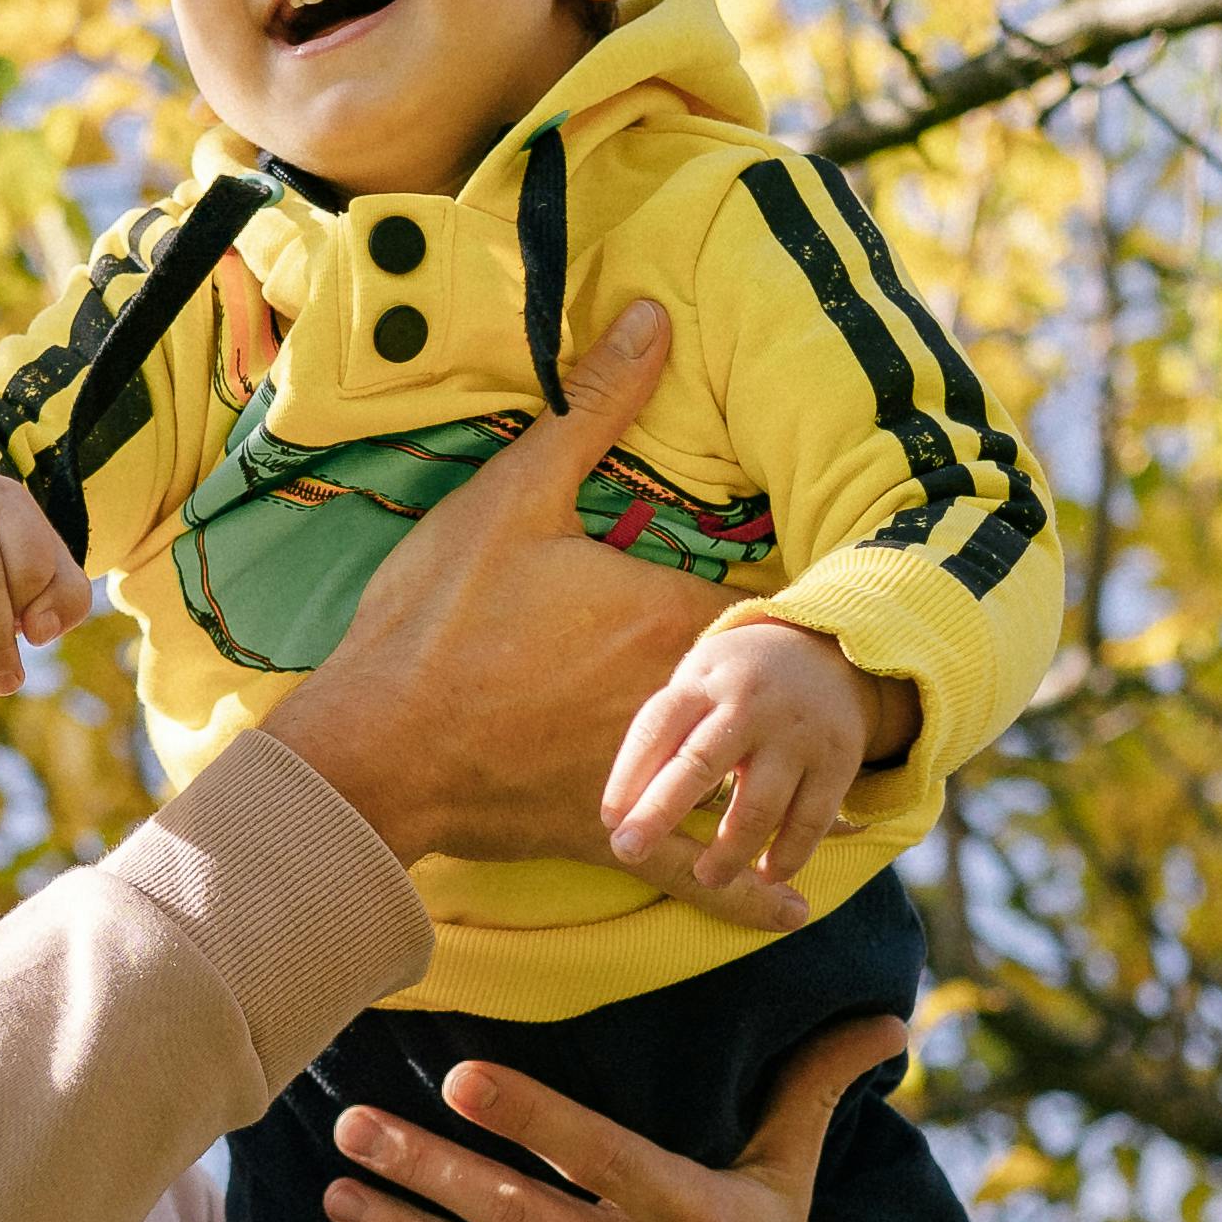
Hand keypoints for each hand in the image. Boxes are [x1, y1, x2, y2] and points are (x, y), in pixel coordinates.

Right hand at [266, 303, 808, 926]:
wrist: (374, 747)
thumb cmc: (436, 618)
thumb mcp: (513, 494)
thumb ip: (593, 407)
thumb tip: (654, 314)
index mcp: (671, 614)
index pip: (775, 606)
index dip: (805, 603)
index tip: (830, 595)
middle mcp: (681, 701)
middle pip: (775, 698)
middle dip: (806, 691)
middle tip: (844, 684)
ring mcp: (652, 774)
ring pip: (752, 783)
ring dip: (797, 782)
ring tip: (847, 781)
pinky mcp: (612, 833)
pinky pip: (697, 872)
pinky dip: (747, 894)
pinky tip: (790, 906)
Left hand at [315, 1013, 901, 1221]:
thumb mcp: (787, 1197)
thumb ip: (812, 1098)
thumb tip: (890, 1022)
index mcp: (694, 1219)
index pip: (603, 1157)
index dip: (531, 1118)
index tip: (460, 1080)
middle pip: (519, 1214)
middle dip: (427, 1168)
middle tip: (354, 1124)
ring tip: (336, 1187)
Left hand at [600, 619, 898, 899]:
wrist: (830, 650)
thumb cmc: (739, 682)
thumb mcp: (700, 682)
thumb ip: (667, 735)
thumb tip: (621, 809)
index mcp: (705, 683)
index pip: (657, 727)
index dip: (628, 774)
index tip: (609, 820)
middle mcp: (750, 705)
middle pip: (699, 764)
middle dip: (659, 813)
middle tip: (628, 853)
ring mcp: (796, 735)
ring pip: (758, 805)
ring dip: (728, 851)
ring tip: (706, 878)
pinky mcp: (836, 762)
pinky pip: (810, 820)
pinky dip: (789, 855)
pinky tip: (767, 874)